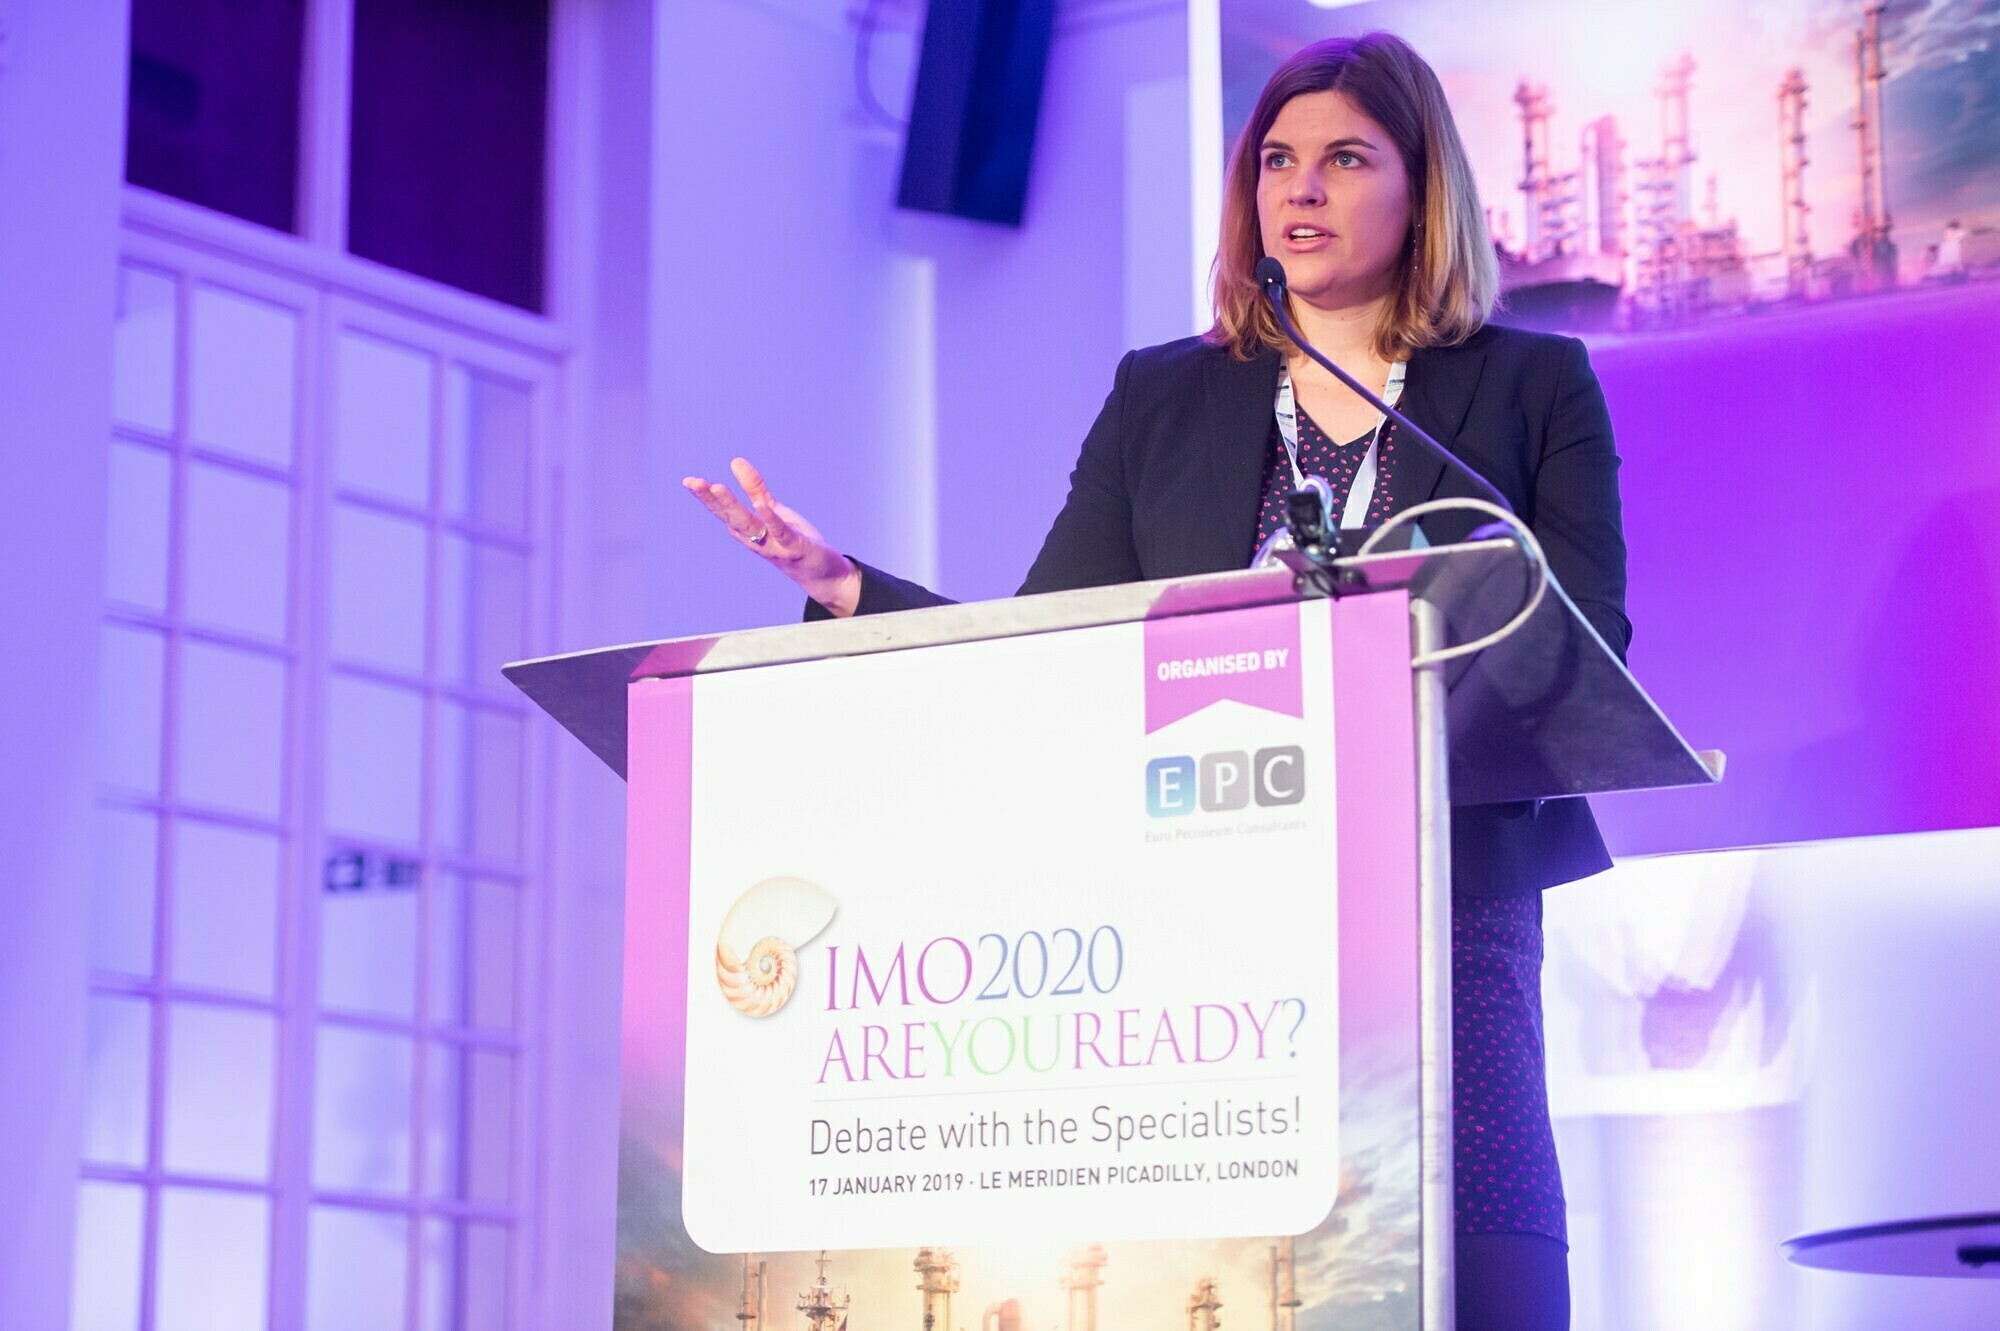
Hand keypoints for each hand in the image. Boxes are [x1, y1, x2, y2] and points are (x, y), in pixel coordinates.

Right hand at [681, 458, 862, 616]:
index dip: (705, 496)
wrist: (822, 575)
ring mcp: (773, 544)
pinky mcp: (794, 547)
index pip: (721, 510)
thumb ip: (754, 488)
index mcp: (746, 529)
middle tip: (693, 482)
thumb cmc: (792, 541)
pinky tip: (762, 504)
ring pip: (749, 524)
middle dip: (710, 499)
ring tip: (717, 487)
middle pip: (729, 516)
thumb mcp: (772, 510)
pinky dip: (770, 519)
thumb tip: (735, 461)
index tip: (688, 481)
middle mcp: (754, 539)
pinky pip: (780, 532)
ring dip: (733, 507)